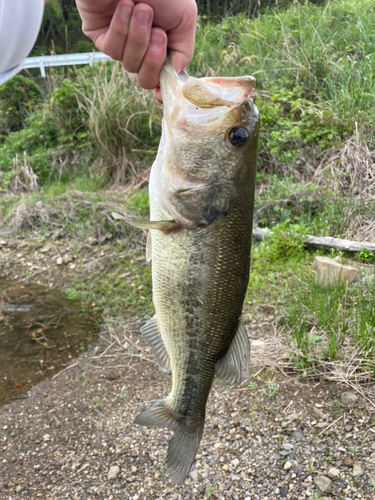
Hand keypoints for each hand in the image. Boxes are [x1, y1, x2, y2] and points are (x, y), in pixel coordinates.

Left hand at [75, 0, 196, 93]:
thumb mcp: (184, 18)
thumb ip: (183, 51)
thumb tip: (174, 76)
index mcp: (162, 44)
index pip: (161, 77)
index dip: (163, 89)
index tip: (163, 94)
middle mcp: (140, 47)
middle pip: (145, 79)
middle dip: (153, 60)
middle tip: (158, 34)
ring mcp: (119, 42)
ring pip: (130, 64)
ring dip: (137, 36)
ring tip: (141, 7)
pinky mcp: (98, 34)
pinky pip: (112, 48)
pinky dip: (121, 27)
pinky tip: (124, 5)